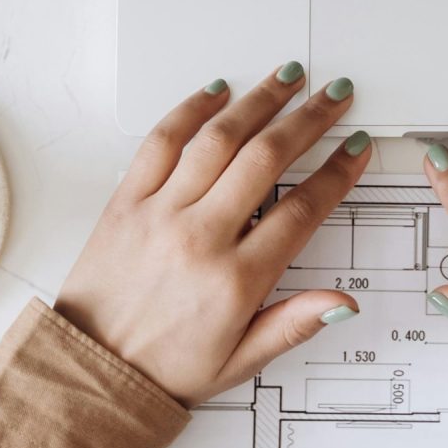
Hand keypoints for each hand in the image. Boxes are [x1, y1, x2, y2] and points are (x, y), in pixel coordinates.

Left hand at [54, 63, 372, 403]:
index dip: (336, 172)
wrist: (91, 369)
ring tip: (287, 78)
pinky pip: (161, 142)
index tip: (355, 147)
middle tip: (333, 96)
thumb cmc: (164, 367)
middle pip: (267, 159)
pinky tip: (216, 92)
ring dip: (259, 101)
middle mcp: (200, 238)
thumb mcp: (240, 361)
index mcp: (235, 281)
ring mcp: (160, 214)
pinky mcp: (126, 202)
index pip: (301, 210)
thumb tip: (342, 303)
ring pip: (219, 139)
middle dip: (309, 120)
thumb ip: (293, 325)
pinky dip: (190, 109)